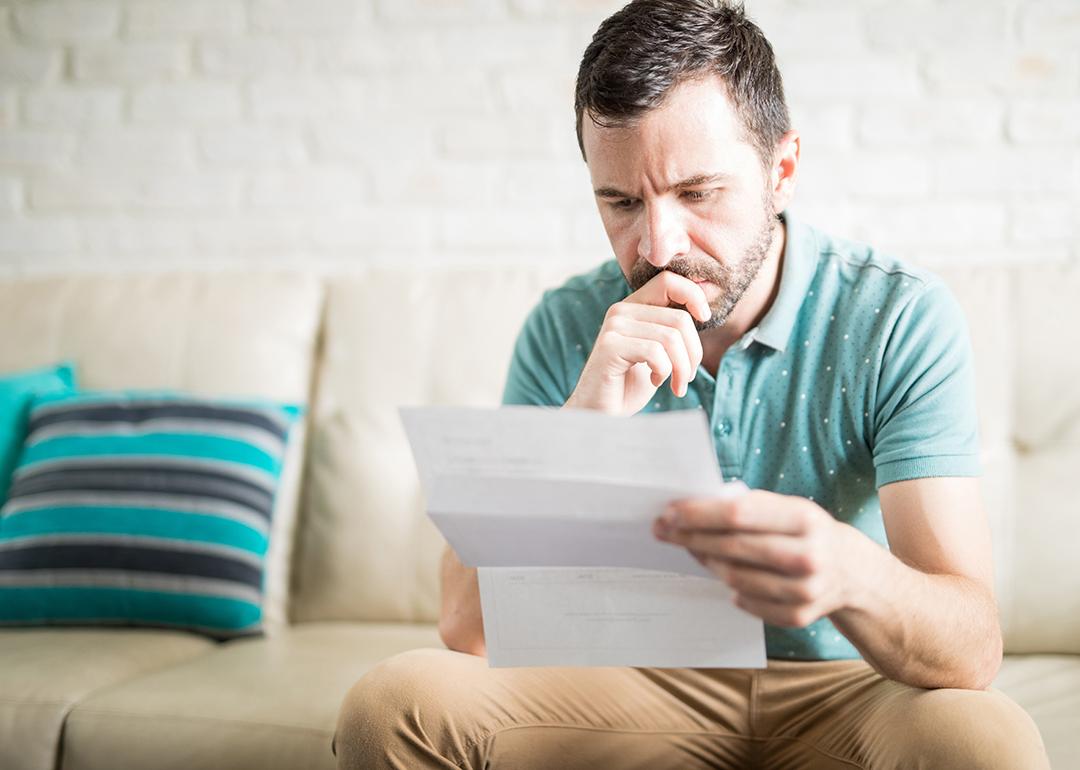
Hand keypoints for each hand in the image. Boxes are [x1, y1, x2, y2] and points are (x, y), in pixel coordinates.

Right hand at [564, 271, 710, 415]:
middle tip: (687, 377)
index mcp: (633, 307)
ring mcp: (614, 327)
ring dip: (682, 368)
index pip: (669, 280)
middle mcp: (621, 310)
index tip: (704, 320)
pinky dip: (664, 372)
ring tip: (677, 385)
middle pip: (679, 318)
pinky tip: (656, 382)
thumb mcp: (657, 353)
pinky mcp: (610, 346)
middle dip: (693, 352)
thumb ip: (671, 330)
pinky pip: (655, 352)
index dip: (694, 295)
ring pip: (671, 338)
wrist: (599, 414)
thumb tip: (702, 311)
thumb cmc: (629, 386)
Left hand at [653, 490, 867, 627]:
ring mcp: (806, 589)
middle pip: (733, 548)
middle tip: (664, 531)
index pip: (738, 514)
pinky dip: (732, 590)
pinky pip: (748, 603)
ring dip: (707, 562)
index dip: (698, 514)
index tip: (668, 512)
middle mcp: (808, 554)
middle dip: (691, 538)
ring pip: (735, 577)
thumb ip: (749, 507)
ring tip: (693, 551)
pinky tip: (726, 577)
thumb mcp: (788, 508)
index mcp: (804, 517)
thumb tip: (691, 510)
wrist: (852, 571)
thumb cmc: (805, 531)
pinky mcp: (800, 615)